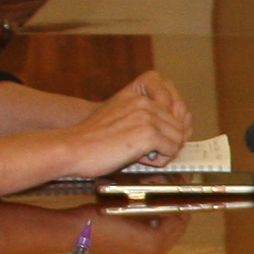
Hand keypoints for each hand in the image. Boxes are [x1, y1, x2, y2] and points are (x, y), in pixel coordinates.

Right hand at [63, 74, 188, 175]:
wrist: (73, 147)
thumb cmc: (91, 138)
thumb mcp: (119, 115)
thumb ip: (145, 115)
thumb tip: (177, 128)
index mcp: (138, 93)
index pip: (176, 101)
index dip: (176, 119)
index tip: (166, 131)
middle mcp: (144, 101)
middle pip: (180, 122)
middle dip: (169, 139)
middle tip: (149, 148)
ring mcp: (147, 116)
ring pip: (178, 137)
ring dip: (165, 151)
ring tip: (142, 154)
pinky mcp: (148, 133)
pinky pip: (172, 149)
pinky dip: (160, 160)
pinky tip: (141, 158)